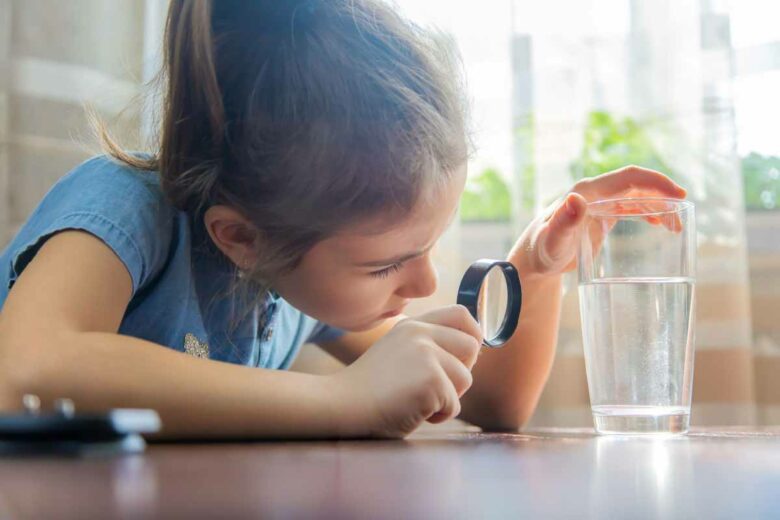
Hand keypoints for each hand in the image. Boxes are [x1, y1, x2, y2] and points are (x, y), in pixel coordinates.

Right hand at [327, 305, 481, 437]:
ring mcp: (426, 355)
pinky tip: (411, 411)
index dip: (472, 334)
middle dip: (460, 372)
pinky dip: (436, 416)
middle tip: (432, 387)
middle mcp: (421, 333)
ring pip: (465, 379)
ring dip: (447, 398)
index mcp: (413, 325)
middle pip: (471, 347)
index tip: (463, 357)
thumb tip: (470, 350)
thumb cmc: (369, 389)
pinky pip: (453, 405)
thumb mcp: (397, 352)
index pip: (461, 314)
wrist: (342, 406)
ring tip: (416, 400)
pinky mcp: (431, 381)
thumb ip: (426, 346)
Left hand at [509, 166, 686, 278]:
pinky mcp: (601, 216)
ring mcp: (599, 204)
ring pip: (637, 197)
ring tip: (677, 226)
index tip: (679, 195)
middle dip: (663, 195)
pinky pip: (631, 208)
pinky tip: (661, 224)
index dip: (656, 182)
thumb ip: (563, 221)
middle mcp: (595, 193)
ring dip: (659, 206)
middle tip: (683, 214)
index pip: (629, 178)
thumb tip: (576, 198)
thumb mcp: (553, 239)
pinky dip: (648, 213)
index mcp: (588, 191)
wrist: (533, 260)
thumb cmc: (541, 251)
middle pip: (637, 186)